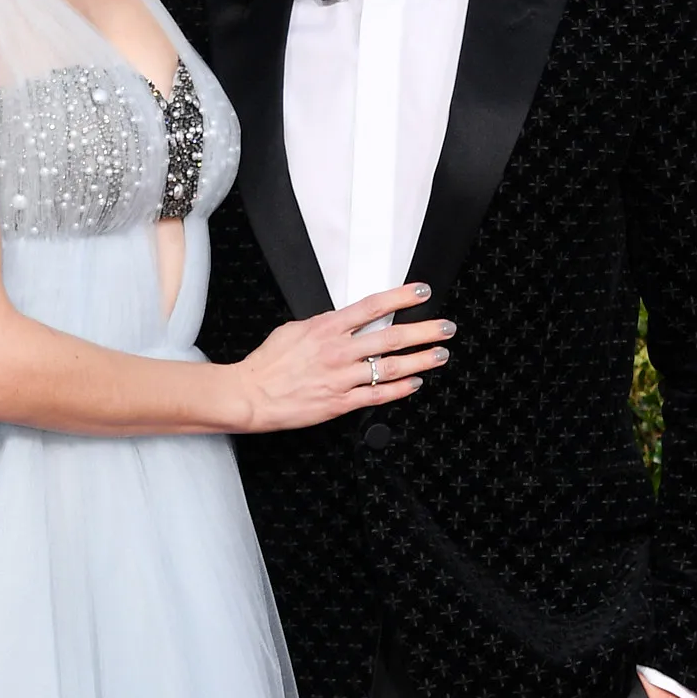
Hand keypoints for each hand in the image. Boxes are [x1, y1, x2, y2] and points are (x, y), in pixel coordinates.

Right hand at [232, 286, 452, 434]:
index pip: (373, 307)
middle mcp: (338, 351)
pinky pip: (377, 395)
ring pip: (390, 367)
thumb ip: (323, 326)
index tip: (422, 294)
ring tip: (439, 355)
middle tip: (445, 328)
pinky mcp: (340, 403)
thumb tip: (343, 322)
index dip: (401, 298)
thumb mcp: (294, 330)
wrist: (251, 395)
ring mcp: (341, 378)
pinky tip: (414, 384)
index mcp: (327, 328)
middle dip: (424, 331)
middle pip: (391, 337)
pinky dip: (399, 389)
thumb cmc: (268, 364)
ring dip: (420, 361)